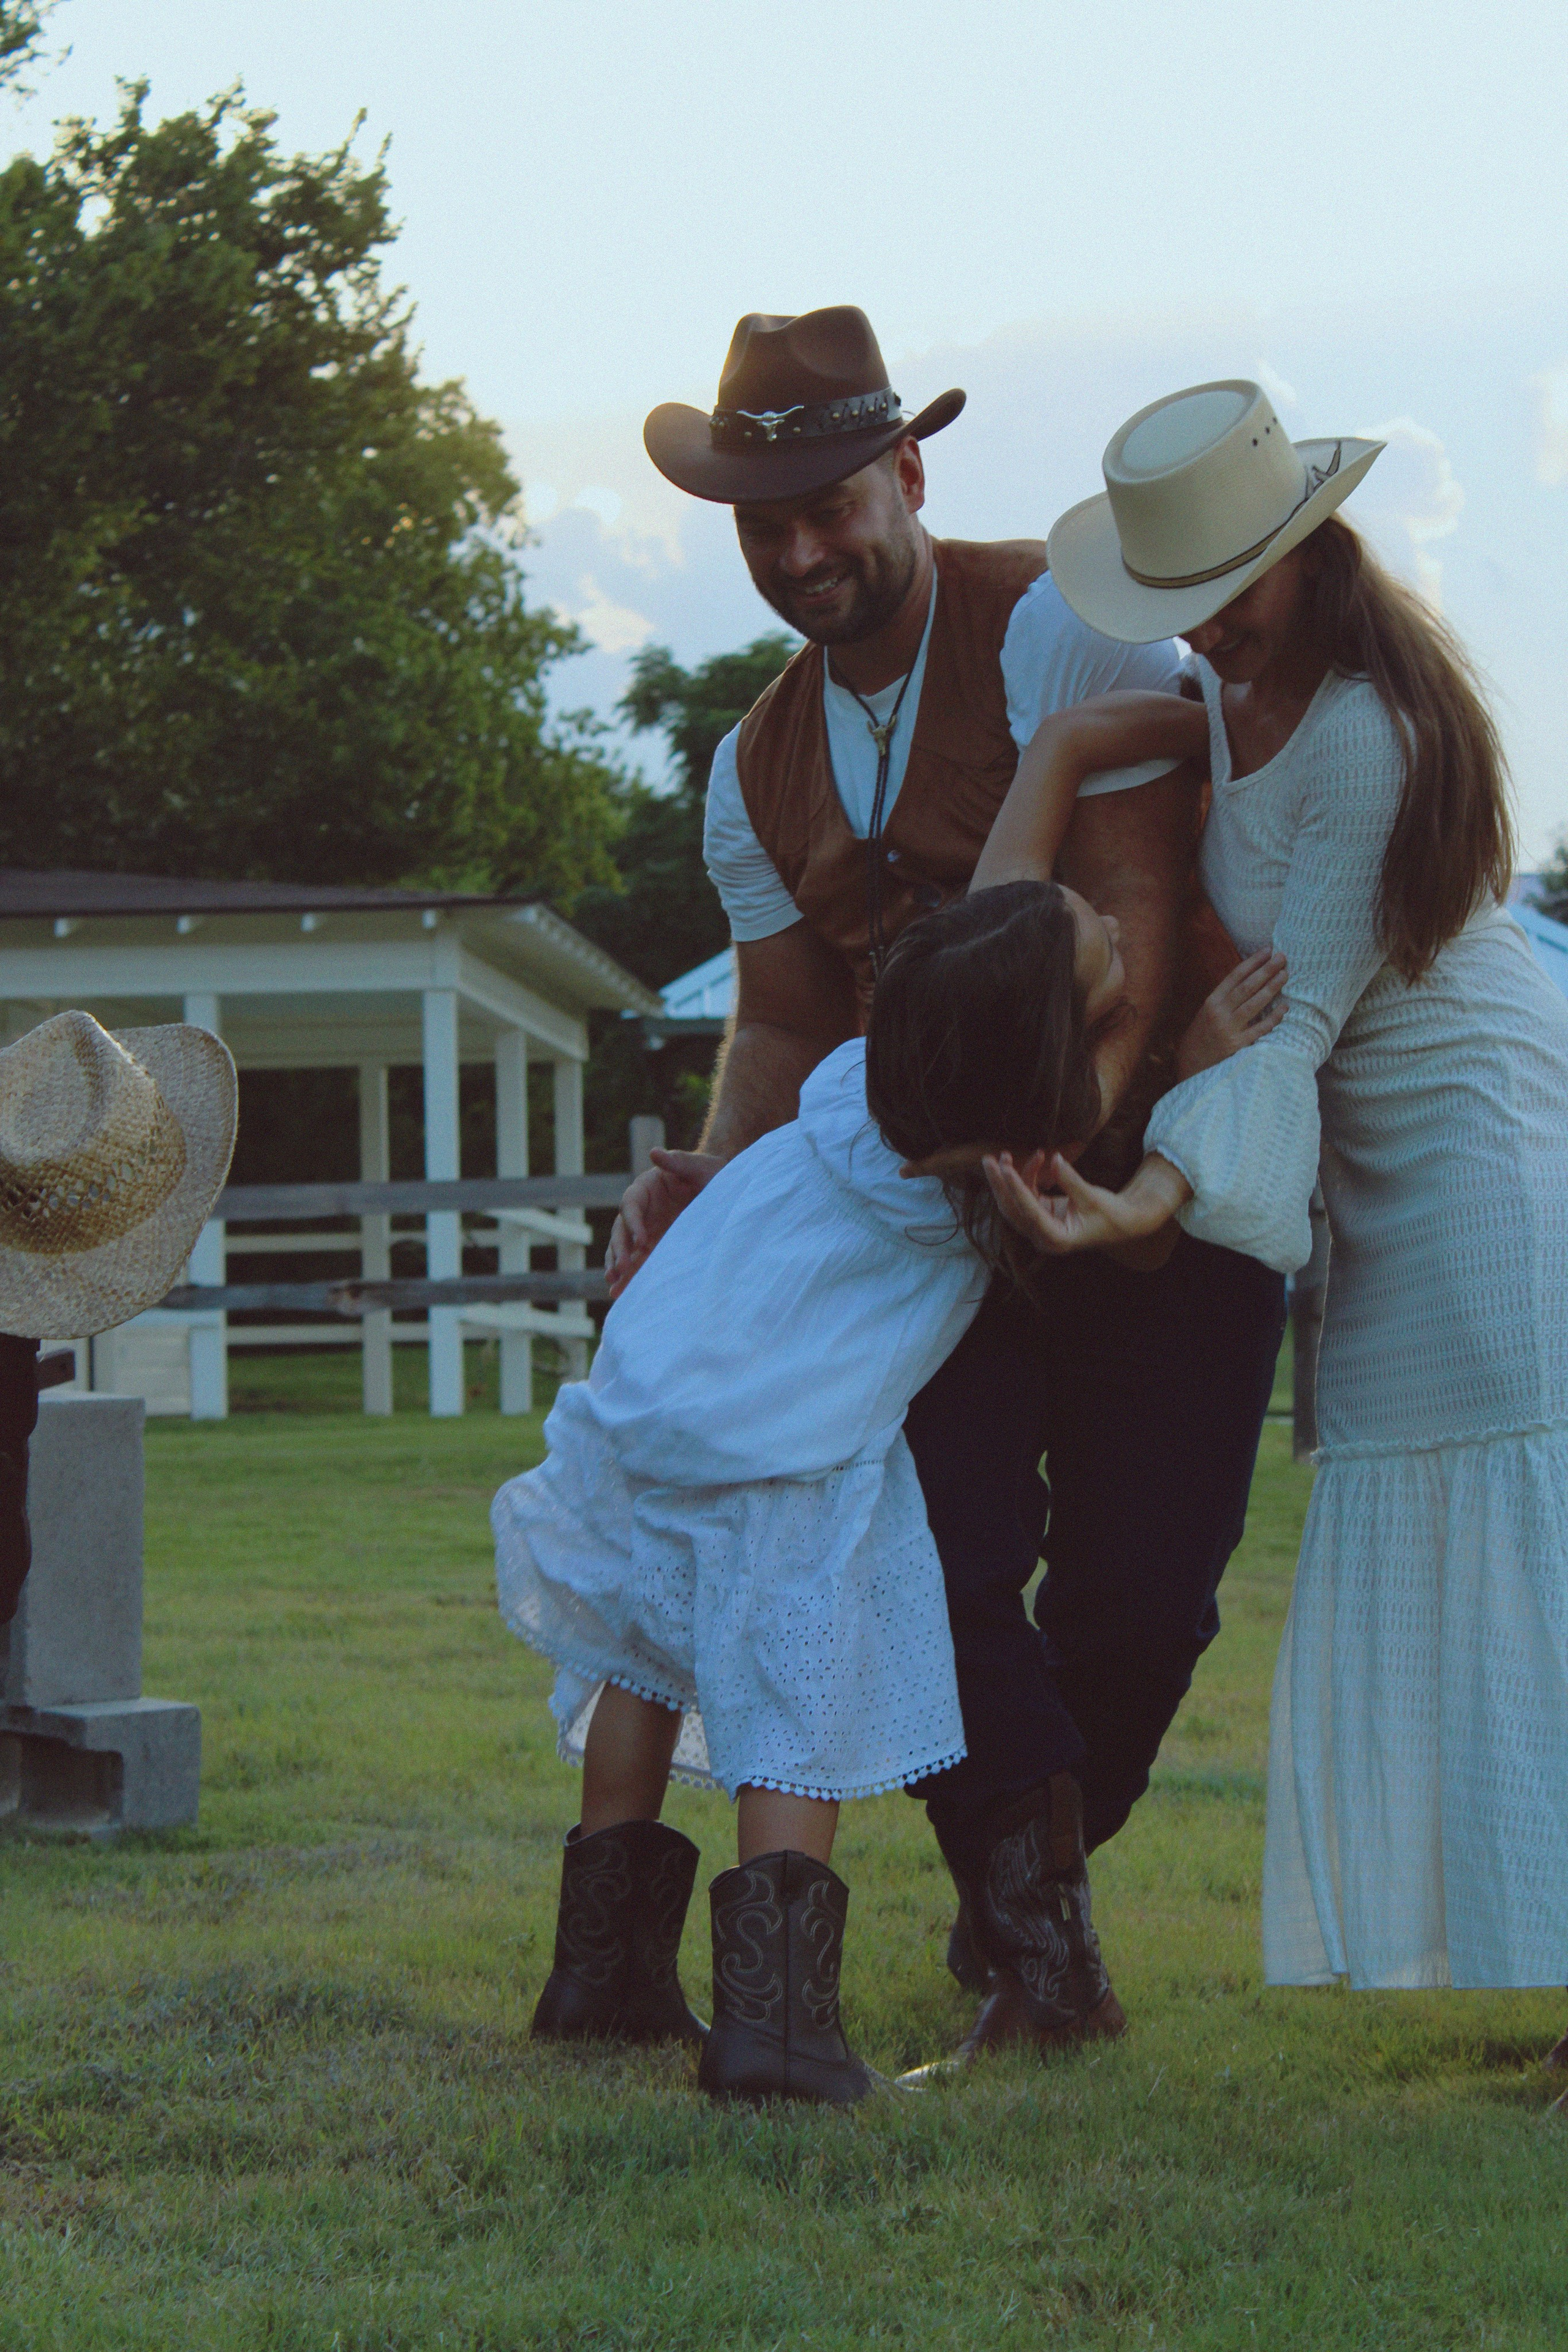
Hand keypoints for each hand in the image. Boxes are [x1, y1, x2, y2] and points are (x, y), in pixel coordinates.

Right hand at [604, 1148, 722, 1298]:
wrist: (721, 1187)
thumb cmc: (709, 1172)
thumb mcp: (697, 1165)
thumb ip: (677, 1161)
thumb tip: (654, 1152)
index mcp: (645, 1188)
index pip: (631, 1204)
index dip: (633, 1222)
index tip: (642, 1239)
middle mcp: (641, 1210)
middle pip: (622, 1230)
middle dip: (620, 1250)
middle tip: (620, 1269)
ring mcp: (646, 1229)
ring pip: (626, 1249)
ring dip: (618, 1267)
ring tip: (613, 1286)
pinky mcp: (655, 1245)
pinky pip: (640, 1260)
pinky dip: (631, 1275)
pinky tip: (623, 1292)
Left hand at [982, 1148, 1189, 1258]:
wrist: (1120, 1223)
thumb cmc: (1110, 1214)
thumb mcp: (1092, 1197)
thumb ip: (1071, 1180)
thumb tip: (1055, 1159)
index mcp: (1055, 1239)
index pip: (1029, 1212)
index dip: (1016, 1188)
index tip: (1005, 1168)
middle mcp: (1042, 1237)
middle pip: (1011, 1210)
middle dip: (999, 1184)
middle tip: (987, 1159)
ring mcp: (1039, 1227)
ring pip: (1014, 1201)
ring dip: (1010, 1177)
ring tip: (1007, 1154)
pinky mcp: (1040, 1215)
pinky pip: (1027, 1193)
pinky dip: (1028, 1176)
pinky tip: (1038, 1158)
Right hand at [1177, 949, 1286, 1079]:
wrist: (1190, 1065)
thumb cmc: (1202, 1036)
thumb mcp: (1207, 1012)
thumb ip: (1225, 998)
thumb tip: (1250, 978)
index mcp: (1212, 1001)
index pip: (1235, 976)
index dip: (1252, 962)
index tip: (1267, 951)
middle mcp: (1219, 1012)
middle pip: (1247, 986)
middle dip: (1266, 970)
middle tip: (1282, 957)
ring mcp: (1228, 1028)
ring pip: (1254, 1003)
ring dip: (1272, 987)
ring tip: (1285, 975)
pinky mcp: (1237, 1045)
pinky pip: (1259, 1029)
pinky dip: (1273, 1017)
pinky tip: (1284, 1007)